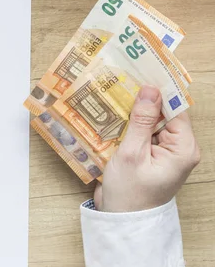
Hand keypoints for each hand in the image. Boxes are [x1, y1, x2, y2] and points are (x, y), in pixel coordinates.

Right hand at [94, 85, 200, 212]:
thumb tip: (150, 90)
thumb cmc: (129, 192)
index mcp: (182, 148)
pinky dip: (128, 126)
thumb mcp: (131, 153)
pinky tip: (110, 117)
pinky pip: (142, 133)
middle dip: (141, 100)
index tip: (140, 71)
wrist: (121, 221)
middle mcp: (178, 148)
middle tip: (119, 81)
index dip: (158, 90)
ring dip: (131, 113)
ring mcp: (164, 152)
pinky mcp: (150, 156)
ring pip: (149, 121)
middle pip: (161, 113)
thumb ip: (141, 120)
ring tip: (111, 96)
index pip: (174, 109)